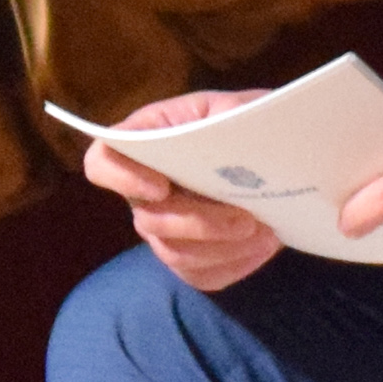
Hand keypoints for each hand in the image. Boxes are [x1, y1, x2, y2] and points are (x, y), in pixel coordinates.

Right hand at [84, 88, 281, 291]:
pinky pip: (201, 275)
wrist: (280, 158)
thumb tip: (223, 124)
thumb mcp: (246, 106)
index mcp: (148, 140)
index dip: (121, 178)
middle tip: (246, 218)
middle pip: (147, 219)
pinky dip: (235, 264)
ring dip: (221, 248)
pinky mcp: (191, 258)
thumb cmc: (251, 124)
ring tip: (264, 232)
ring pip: (174, 254)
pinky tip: (264, 246)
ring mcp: (165, 227)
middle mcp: (145, 188)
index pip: (102, 162)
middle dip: (198, 223)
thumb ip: (232, 112)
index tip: (162, 187)